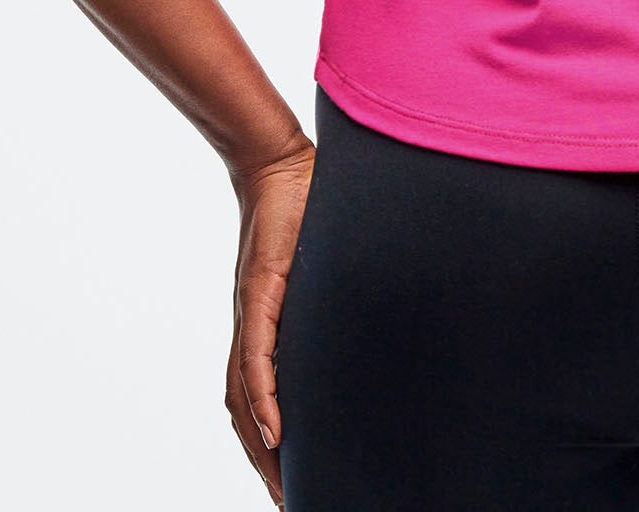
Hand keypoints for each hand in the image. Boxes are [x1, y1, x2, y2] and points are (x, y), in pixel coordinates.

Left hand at [225, 133, 316, 506]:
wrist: (281, 161)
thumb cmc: (312, 205)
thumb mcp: (332, 262)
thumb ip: (345, 287)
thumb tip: (392, 299)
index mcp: (271, 324)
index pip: (260, 397)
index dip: (270, 444)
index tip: (292, 482)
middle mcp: (254, 326)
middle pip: (247, 412)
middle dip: (266, 464)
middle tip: (290, 501)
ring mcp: (253, 311)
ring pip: (245, 396)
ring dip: (260, 448)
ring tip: (281, 487)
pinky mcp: (259, 292)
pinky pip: (257, 358)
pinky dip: (262, 400)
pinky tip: (273, 432)